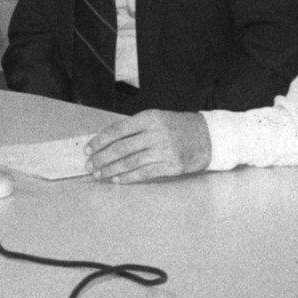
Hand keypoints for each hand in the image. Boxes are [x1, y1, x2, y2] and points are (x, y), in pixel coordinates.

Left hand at [85, 110, 211, 182]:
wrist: (210, 137)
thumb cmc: (181, 127)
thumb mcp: (159, 119)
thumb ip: (137, 128)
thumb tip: (107, 143)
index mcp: (151, 118)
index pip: (118, 130)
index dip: (99, 141)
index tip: (88, 150)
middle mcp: (157, 133)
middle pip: (121, 148)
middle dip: (101, 158)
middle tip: (90, 166)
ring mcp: (165, 150)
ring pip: (130, 162)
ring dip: (111, 170)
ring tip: (100, 174)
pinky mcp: (171, 165)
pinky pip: (144, 173)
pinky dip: (128, 177)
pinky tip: (118, 179)